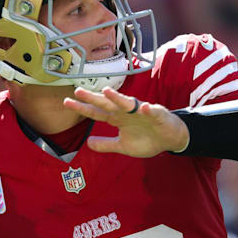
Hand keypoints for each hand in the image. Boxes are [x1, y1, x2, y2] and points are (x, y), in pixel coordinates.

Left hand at [63, 87, 188, 157]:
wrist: (170, 139)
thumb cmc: (147, 139)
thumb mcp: (123, 146)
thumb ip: (106, 144)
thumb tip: (88, 143)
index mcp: (118, 118)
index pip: (97, 112)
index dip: (83, 108)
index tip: (67, 102)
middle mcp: (126, 112)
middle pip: (107, 104)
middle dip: (93, 98)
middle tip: (78, 91)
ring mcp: (141, 112)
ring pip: (127, 103)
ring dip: (117, 98)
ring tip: (106, 92)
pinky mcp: (157, 114)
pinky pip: (151, 111)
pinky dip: (147, 110)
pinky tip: (142, 107)